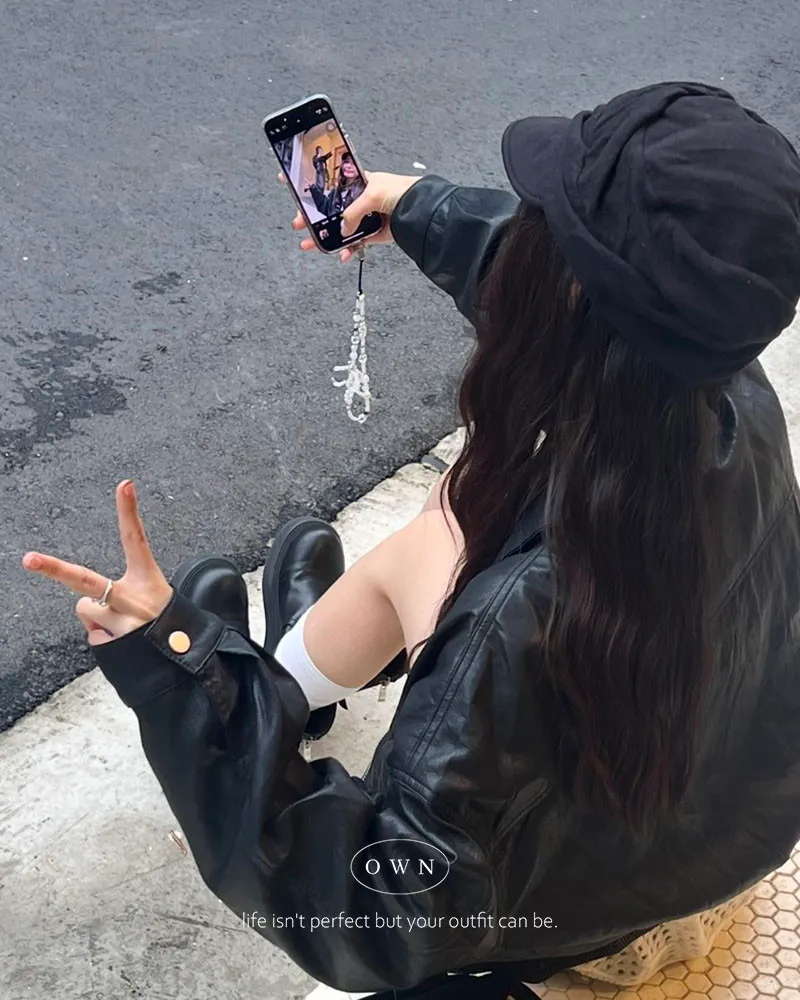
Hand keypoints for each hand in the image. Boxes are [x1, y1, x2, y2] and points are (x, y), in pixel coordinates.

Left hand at [22, 480, 173, 645]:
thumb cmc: (168, 624)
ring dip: (99, 619)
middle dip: (54, 569)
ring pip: (86, 612)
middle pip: (85, 581)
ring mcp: (122, 624)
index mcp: (147, 580)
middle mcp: (133, 600)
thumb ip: (119, 597)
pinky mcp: (114, 646)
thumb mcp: (157, 599)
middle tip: (28, 559)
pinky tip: (126, 643)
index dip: (129, 512)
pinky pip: (93, 636)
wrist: (185, 660)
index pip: (136, 539)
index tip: (124, 485)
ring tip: (125, 627)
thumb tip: (86, 607)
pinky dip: (105, 639)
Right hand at [279, 170, 422, 262]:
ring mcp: (366, 217)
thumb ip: (353, 211)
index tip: (289, 182)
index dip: (310, 183)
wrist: (422, 210)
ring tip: (309, 245)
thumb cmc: (401, 192)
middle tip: (298, 224)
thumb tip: (342, 228)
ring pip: (339, 229)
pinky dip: (348, 251)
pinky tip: (341, 256)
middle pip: (329, 210)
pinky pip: (355, 244)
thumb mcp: (371, 194)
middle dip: (312, 218)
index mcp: (357, 182)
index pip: (328, 182)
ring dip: (324, 238)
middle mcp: (360, 199)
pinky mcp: (373, 234)